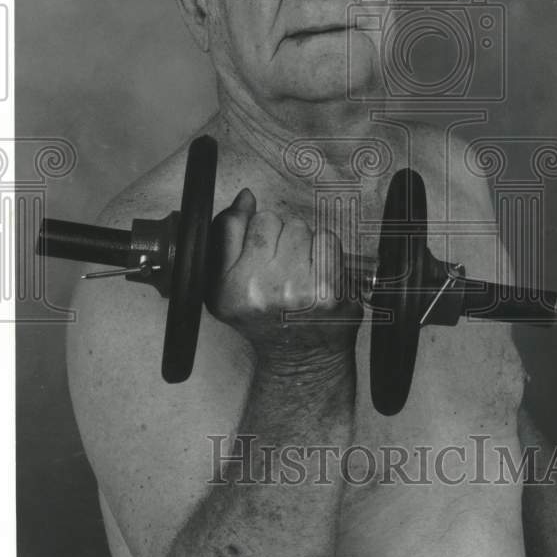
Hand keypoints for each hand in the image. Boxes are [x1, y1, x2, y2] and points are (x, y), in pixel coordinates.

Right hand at [204, 189, 362, 362]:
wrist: (301, 359)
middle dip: (279, 236)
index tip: (261, 244)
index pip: (237, 222)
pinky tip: (320, 274)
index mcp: (227, 287)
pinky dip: (327, 252)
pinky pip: (328, 240)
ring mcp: (296, 291)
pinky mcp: (328, 291)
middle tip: (283, 265)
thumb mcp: (229, 285)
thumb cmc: (267, 317)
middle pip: (272, 220)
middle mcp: (258, 291)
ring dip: (304, 243)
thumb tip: (245, 197)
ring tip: (302, 270)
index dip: (254, 228)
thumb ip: (229, 236)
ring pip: (301, 227)